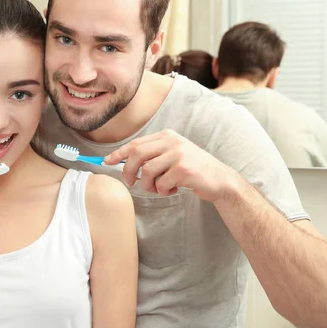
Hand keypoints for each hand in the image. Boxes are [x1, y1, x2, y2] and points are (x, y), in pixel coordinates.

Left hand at [104, 129, 238, 200]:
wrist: (220, 180)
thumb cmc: (192, 170)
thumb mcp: (173, 156)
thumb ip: (153, 156)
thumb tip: (122, 163)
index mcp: (167, 136)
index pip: (135, 143)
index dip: (118, 153)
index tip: (106, 162)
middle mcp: (172, 142)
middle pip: (136, 155)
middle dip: (128, 172)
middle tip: (130, 183)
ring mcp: (178, 154)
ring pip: (147, 172)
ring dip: (149, 185)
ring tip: (160, 188)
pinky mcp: (183, 169)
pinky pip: (160, 184)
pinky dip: (163, 191)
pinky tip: (174, 190)